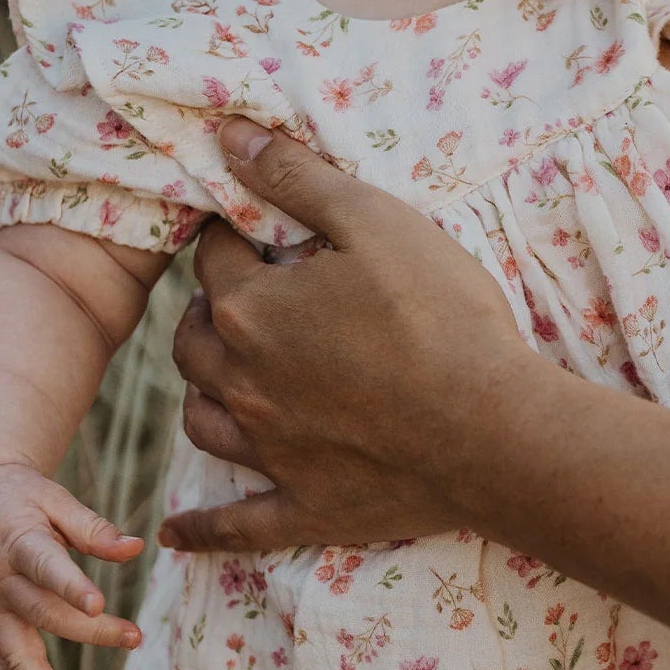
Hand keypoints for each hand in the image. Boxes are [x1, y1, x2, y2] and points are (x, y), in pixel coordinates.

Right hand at [0, 463, 144, 669]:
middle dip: (88, 631)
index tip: (98, 603)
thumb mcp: (55, 498)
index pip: (43, 566)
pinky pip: (4, 663)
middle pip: (43, 613)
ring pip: (15, 654)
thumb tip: (136, 548)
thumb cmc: (20, 495)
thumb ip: (93, 528)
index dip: (69, 585)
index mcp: (15, 540)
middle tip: (134, 638)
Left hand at [159, 121, 533, 553]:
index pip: (215, 259)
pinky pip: (235, 525)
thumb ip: (297, 178)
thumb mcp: (376, 221)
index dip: (233, 237)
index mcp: (254, 310)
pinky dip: (202, 529)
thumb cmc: (444, 316)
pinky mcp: (303, 507)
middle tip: (242, 296)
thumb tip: (229, 136)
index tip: (256, 230)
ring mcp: (269, 451)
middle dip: (210, 311)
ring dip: (203, 392)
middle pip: (193, 340)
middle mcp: (243, 382)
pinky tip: (174, 533)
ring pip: (201, 421)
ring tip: (222, 374)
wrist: (495, 431)